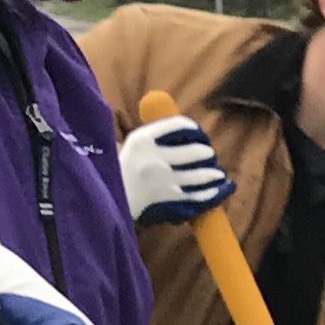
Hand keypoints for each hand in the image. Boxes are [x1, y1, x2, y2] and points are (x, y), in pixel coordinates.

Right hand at [120, 114, 235, 225]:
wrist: (106, 199)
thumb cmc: (120, 171)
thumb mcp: (131, 146)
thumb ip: (154, 137)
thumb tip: (183, 129)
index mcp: (142, 139)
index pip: (177, 125)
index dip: (193, 128)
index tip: (198, 133)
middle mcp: (153, 157)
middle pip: (193, 151)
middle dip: (206, 153)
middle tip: (209, 154)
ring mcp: (162, 178)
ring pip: (199, 175)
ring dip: (213, 174)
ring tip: (217, 174)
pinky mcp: (166, 197)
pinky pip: (196, 195)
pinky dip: (210, 193)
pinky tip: (217, 189)